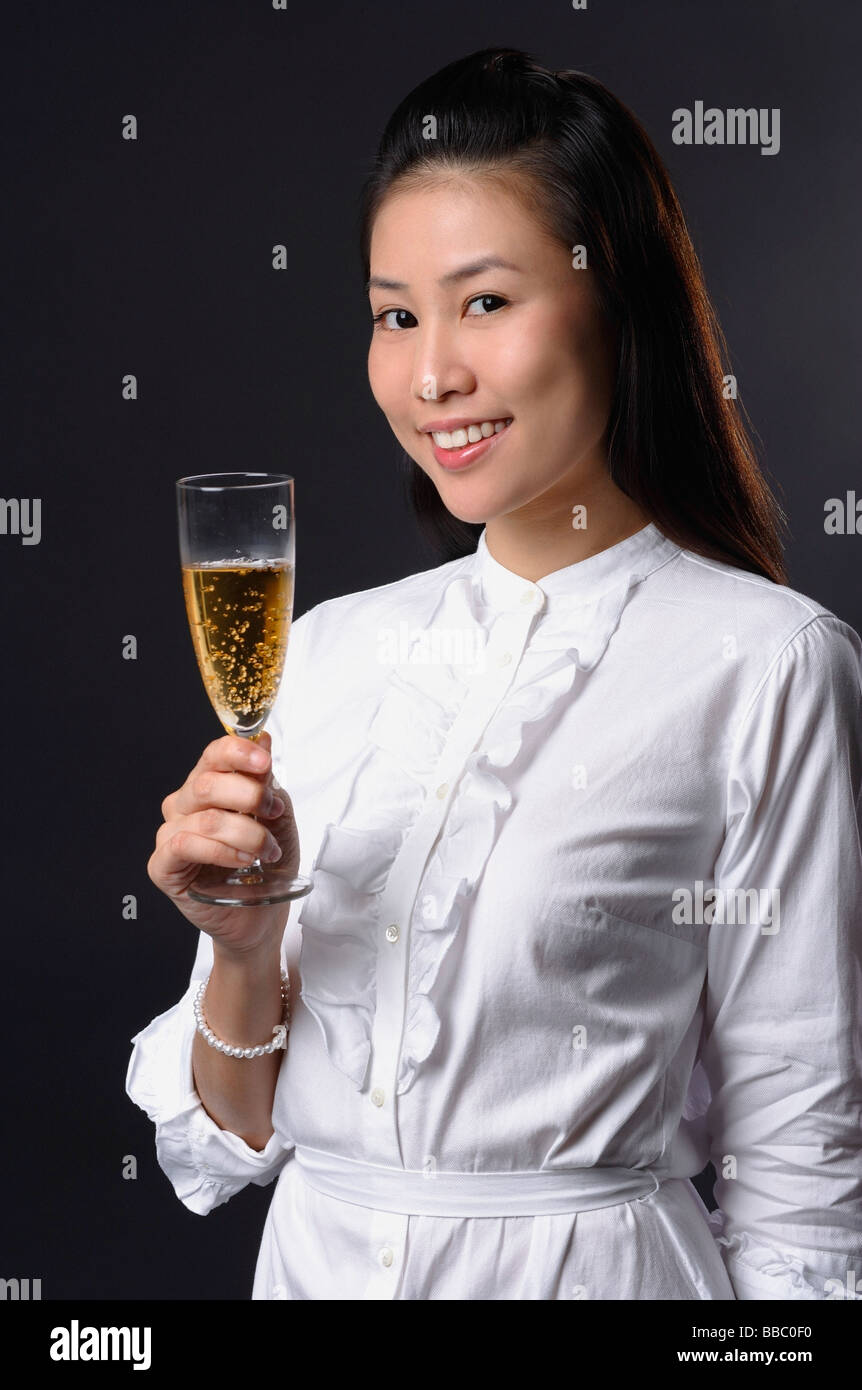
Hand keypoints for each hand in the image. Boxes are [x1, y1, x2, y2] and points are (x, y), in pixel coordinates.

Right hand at [147, 731, 299, 955]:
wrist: (260, 916)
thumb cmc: (265, 866)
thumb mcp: (277, 818)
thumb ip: (266, 782)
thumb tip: (263, 741)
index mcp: (208, 787)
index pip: (214, 756)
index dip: (238, 753)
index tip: (265, 762)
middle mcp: (184, 806)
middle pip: (207, 784)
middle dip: (249, 796)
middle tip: (273, 812)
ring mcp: (170, 835)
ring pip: (205, 819)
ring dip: (246, 833)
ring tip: (267, 851)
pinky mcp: (163, 866)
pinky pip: (185, 845)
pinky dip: (221, 850)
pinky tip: (242, 861)